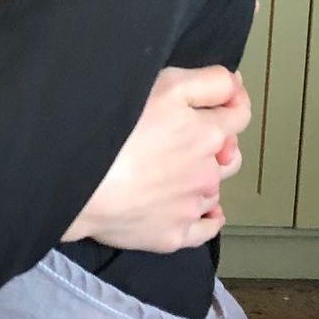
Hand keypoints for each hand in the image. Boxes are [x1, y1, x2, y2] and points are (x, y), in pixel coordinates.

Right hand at [65, 65, 249, 251]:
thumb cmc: (114, 127)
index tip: (218, 97)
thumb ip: (209, 83)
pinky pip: (205, 229)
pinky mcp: (175, 235)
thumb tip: (236, 85)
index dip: (231, 101)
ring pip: (213, 189)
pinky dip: (205, 218)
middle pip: (230, 154)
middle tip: (181, 137)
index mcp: (208, 132)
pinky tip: (193, 210)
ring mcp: (191, 206)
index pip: (239, 113)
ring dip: (203, 179)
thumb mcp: (165, 85)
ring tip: (172, 172)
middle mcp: (208, 171)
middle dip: (216, 144)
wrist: (79, 181)